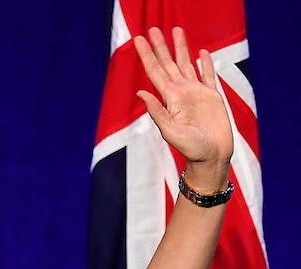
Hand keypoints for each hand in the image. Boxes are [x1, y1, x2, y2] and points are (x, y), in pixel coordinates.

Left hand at [134, 27, 232, 186]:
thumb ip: (157, 111)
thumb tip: (141, 92)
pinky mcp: (213, 98)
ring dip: (181, 48)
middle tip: (152, 29)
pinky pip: (208, 76)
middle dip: (160, 46)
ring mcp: (197, 94)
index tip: (138, 39)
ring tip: (176, 30)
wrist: (211, 158)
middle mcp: (181, 93)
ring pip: (187, 64)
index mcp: (170, 99)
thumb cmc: (191, 149)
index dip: (147, 55)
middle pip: (168, 63)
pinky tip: (201, 52)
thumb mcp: (170, 131)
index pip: (155, 72)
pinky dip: (205, 63)